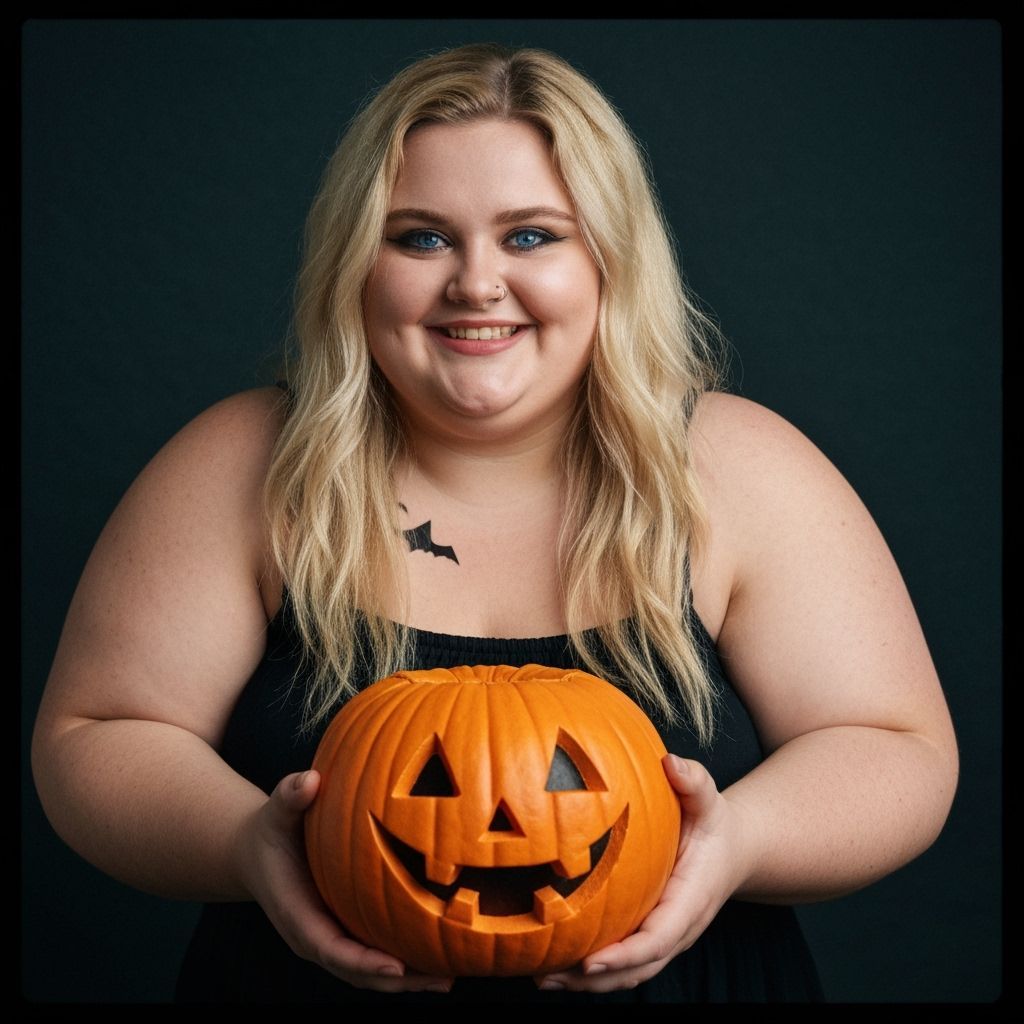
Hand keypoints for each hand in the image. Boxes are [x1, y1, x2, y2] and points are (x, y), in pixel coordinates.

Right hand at [234, 769, 453, 992]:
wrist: (259, 853)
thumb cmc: (273, 831)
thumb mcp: (277, 812)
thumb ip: (290, 796)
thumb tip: (309, 780)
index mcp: (298, 917)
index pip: (331, 950)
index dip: (364, 962)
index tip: (396, 966)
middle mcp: (316, 937)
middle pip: (359, 972)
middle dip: (399, 980)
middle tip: (441, 980)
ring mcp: (332, 937)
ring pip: (370, 971)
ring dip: (409, 978)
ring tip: (450, 977)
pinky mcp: (346, 931)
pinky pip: (376, 952)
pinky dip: (405, 958)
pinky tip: (441, 953)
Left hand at [536, 754, 745, 992]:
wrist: (731, 848)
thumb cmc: (713, 822)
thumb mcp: (707, 799)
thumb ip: (694, 781)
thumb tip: (672, 762)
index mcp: (690, 902)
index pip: (658, 940)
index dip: (624, 954)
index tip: (589, 960)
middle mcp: (678, 929)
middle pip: (637, 969)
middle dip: (594, 979)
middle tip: (549, 978)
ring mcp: (664, 936)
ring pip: (627, 973)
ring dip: (586, 982)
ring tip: (542, 979)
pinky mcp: (650, 933)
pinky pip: (622, 960)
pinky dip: (591, 969)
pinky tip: (553, 961)